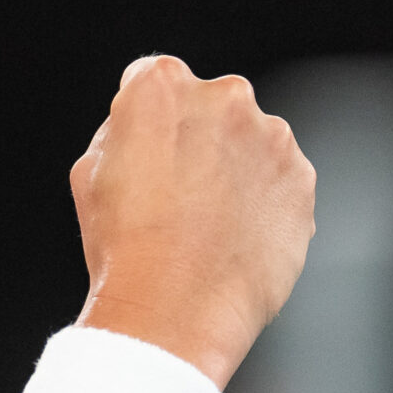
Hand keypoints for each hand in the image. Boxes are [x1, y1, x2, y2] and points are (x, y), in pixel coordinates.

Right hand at [67, 55, 315, 387]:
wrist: (174, 312)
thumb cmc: (125, 248)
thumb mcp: (91, 173)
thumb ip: (124, 129)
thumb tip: (149, 127)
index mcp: (161, 84)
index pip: (154, 81)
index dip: (147, 123)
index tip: (148, 157)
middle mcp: (224, 96)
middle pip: (210, 106)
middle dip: (199, 139)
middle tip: (179, 195)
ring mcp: (271, 135)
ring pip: (251, 142)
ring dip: (236, 169)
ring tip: (209, 224)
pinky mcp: (302, 177)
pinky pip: (281, 179)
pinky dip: (265, 201)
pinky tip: (236, 236)